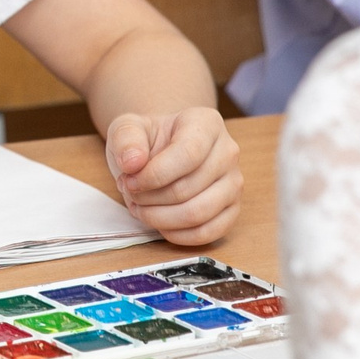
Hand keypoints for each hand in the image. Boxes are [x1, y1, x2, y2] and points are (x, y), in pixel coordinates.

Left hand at [106, 107, 241, 244]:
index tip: (129, 180)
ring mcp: (234, 183)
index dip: (154, 175)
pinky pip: (208, 233)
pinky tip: (158, 223)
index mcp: (207, 124)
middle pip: (188, 188)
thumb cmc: (147, 140)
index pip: (188, 154)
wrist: (160, 153)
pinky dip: (177, 234)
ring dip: (160, 218)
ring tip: (140, 207)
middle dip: (149, 198)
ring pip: (198, 213)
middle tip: (130, 192)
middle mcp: (228, 152)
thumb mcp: (126, 128)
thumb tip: (133, 162)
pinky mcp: (232, 210)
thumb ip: (125, 139)